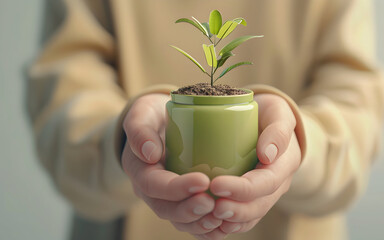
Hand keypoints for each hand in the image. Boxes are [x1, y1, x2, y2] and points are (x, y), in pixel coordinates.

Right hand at [121, 94, 220, 235]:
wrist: (162, 124)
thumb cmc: (154, 115)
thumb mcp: (142, 113)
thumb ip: (139, 129)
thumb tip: (150, 153)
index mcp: (139, 169)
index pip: (153, 184)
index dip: (176, 187)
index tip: (202, 181)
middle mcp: (150, 189)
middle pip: (166, 208)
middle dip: (189, 210)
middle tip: (212, 204)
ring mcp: (165, 199)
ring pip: (179, 220)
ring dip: (199, 223)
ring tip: (219, 218)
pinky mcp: (181, 201)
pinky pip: (190, 222)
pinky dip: (204, 229)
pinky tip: (222, 227)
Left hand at [196, 94, 300, 239]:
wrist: (267, 123)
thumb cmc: (269, 114)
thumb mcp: (279, 112)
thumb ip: (278, 130)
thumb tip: (267, 155)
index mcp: (285, 164)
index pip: (266, 182)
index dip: (243, 188)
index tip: (217, 184)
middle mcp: (277, 184)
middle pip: (259, 205)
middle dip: (236, 210)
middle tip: (212, 208)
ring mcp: (264, 193)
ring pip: (251, 216)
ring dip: (231, 221)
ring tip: (209, 218)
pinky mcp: (251, 197)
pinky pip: (243, 217)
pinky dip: (228, 224)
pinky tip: (211, 224)